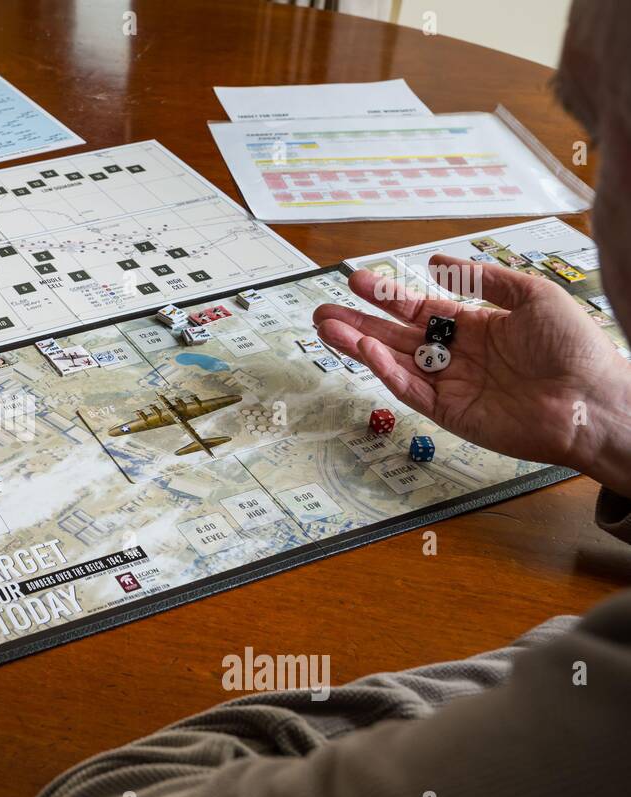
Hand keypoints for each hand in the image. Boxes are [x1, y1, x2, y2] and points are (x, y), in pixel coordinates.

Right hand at [313, 255, 630, 494]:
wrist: (592, 400)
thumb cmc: (575, 347)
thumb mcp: (531, 295)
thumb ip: (481, 279)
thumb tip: (437, 262)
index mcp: (476, 326)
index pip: (419, 309)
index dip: (386, 296)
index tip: (357, 282)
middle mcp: (457, 355)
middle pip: (395, 336)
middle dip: (358, 323)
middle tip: (324, 310)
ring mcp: (450, 385)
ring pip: (392, 362)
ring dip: (358, 345)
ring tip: (327, 328)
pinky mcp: (449, 412)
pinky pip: (409, 388)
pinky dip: (384, 370)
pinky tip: (365, 349)